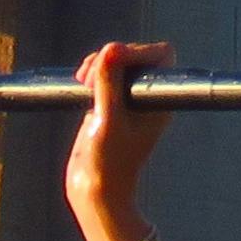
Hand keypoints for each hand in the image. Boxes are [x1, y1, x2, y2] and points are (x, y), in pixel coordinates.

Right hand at [61, 40, 176, 240]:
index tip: (112, 64)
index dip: (136, 51)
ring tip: (83, 82)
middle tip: (91, 77)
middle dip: (111, 56)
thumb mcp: (107, 120)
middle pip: (135, 54)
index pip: (160, 56)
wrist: (95, 191)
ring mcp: (126, 100)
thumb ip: (109, 83)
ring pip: (115, 62)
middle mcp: (145, 97)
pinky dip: (90, 74)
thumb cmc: (108, 162)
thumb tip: (110, 49)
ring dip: (97, 64)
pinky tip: (80, 86)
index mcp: (157, 100)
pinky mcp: (107, 105)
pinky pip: (101, 75)